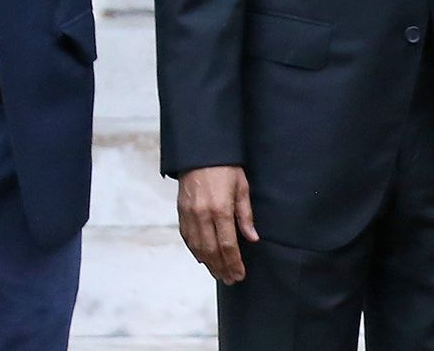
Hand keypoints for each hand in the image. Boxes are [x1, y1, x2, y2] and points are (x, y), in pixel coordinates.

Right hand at [177, 165, 258, 283]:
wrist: (200, 153)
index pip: (227, 245)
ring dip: (209, 264)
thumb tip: (252, 238)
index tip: (240, 274)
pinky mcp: (181, 212)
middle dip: (222, 268)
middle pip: (212, 251)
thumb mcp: (242, 187)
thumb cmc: (226, 168)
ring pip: (198, 247)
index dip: (234, 263)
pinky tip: (203, 259)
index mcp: (220, 209)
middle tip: (231, 280)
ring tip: (219, 274)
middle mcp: (202, 215)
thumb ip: (245, 215)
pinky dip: (195, 251)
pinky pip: (188, 237)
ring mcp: (189, 215)